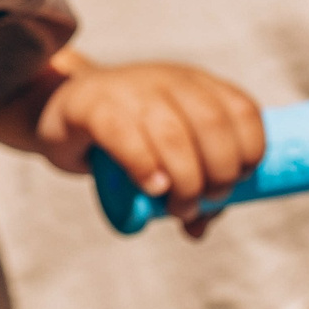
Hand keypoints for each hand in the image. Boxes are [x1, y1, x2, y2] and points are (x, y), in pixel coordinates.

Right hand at [0, 53, 264, 236]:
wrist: (59, 110)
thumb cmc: (124, 136)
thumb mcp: (166, 154)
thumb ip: (190, 187)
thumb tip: (199, 229)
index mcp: (197, 86)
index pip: (243, 111)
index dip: (249, 152)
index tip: (235, 182)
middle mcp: (168, 79)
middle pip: (213, 126)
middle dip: (217, 175)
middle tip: (199, 203)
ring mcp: (129, 88)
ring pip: (174, 134)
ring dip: (185, 181)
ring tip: (176, 206)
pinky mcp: (91, 104)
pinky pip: (125, 134)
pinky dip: (145, 165)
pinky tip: (151, 186)